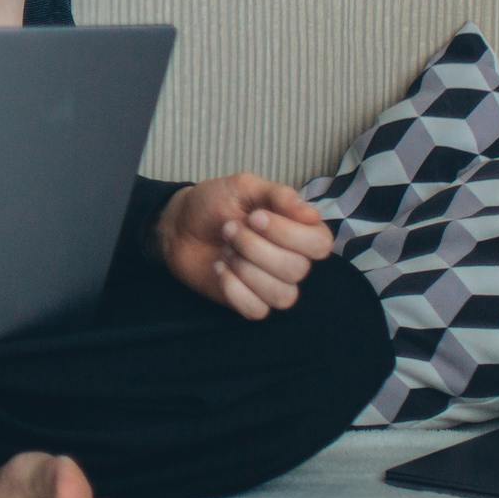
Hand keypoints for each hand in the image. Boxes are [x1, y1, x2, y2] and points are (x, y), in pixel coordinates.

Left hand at [153, 175, 334, 319]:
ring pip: (282, 295)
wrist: (178, 225)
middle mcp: (294, 260)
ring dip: (246, 269)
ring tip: (225, 250)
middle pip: (297, 269)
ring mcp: (273, 285)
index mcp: (299, 230)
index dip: (288, 233)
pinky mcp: (252, 303)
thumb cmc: (214, 203)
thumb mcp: (244, 187)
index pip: (320, 244)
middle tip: (229, 229)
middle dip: (254, 247)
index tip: (255, 217)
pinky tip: (219, 269)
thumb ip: (278, 195)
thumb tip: (312, 214)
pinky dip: (234, 289)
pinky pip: (258, 310)